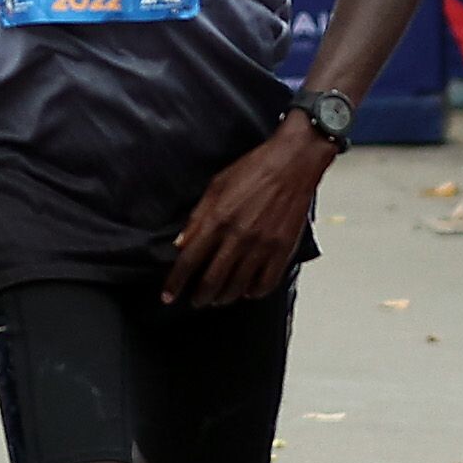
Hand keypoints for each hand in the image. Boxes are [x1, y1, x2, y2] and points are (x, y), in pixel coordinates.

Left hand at [164, 120, 330, 305]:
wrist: (293, 161)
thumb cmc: (254, 169)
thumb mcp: (216, 186)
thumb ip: (197, 217)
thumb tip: (181, 244)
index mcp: (218, 219)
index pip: (189, 261)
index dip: (176, 282)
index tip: (168, 295)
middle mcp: (238, 236)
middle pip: (212, 281)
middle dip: (200, 296)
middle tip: (196, 300)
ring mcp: (262, 245)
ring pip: (237, 287)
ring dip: (224, 297)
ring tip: (219, 298)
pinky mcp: (282, 249)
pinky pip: (266, 283)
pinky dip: (254, 292)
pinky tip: (248, 290)